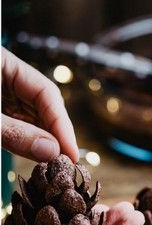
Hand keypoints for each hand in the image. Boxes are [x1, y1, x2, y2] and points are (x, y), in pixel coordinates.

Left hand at [2, 48, 78, 162]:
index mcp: (3, 63)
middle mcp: (5, 76)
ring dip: (41, 138)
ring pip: (29, 115)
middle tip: (65, 160)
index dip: (62, 123)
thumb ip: (14, 132)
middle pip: (41, 104)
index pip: (46, 92)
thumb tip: (52, 151)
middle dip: (53, 132)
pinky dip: (25, 138)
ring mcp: (0, 93)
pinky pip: (15, 122)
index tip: (71, 152)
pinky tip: (36, 152)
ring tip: (52, 161)